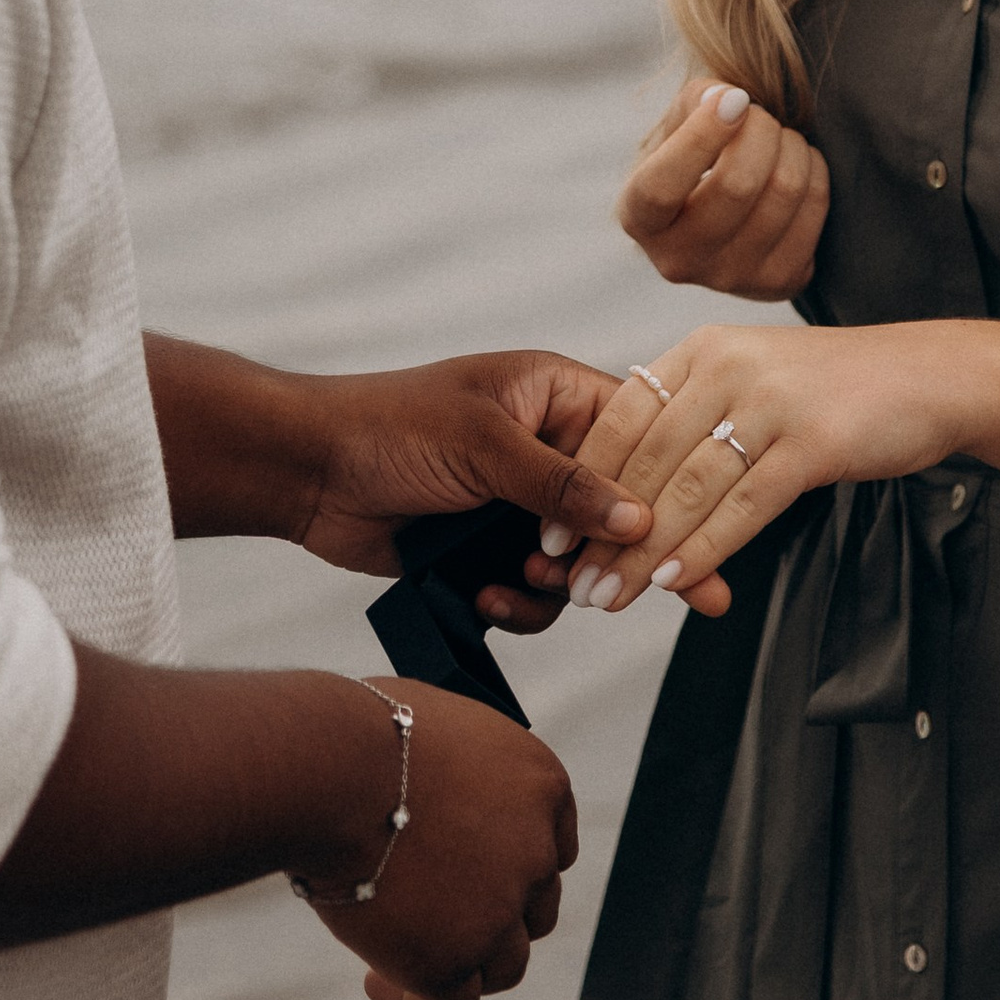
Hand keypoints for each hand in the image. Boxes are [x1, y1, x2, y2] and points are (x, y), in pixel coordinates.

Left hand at [294, 351, 650, 612]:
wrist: (312, 474)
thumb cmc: (392, 427)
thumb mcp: (484, 445)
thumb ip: (562, 485)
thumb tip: (639, 518)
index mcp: (555, 396)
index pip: (639, 436)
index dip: (666, 485)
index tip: (687, 534)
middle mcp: (549, 448)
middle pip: (618, 509)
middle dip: (618, 555)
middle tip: (624, 593)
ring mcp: (523, 504)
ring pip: (582, 561)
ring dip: (561, 586)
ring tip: (524, 580)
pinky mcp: (493, 550)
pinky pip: (537, 592)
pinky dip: (519, 603)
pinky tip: (485, 596)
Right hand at [299, 677, 579, 999]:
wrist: (335, 770)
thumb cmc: (366, 733)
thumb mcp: (441, 733)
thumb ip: (460, 775)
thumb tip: (434, 798)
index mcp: (540, 783)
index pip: (554, 843)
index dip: (521, 865)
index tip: (482, 871)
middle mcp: (535, 852)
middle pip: (534, 906)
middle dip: (494, 913)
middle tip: (442, 913)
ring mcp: (499, 913)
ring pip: (505, 963)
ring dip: (466, 960)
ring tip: (410, 951)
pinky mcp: (452, 961)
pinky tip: (376, 982)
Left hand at [557, 322, 975, 613]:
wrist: (928, 377)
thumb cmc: (837, 388)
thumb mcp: (754, 377)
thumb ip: (696, 410)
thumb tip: (632, 473)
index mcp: (704, 348)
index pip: (621, 414)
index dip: (580, 476)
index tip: (552, 530)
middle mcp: (727, 365)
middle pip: (646, 459)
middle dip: (602, 529)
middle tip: (573, 582)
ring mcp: (770, 402)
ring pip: (686, 488)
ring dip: (641, 552)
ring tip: (610, 596)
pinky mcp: (811, 443)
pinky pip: (742, 506)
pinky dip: (703, 548)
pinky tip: (675, 582)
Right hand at [617, 81, 830, 298]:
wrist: (723, 212)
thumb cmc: (696, 154)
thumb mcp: (677, 124)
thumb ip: (697, 102)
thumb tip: (730, 102)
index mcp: (639, 218)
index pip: (662, 186)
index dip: (701, 136)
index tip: (734, 99)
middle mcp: (677, 261)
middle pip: (737, 185)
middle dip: (760, 129)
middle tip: (759, 114)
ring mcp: (730, 279)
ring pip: (783, 191)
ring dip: (791, 144)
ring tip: (779, 138)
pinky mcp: (778, 283)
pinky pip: (814, 208)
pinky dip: (814, 169)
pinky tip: (797, 165)